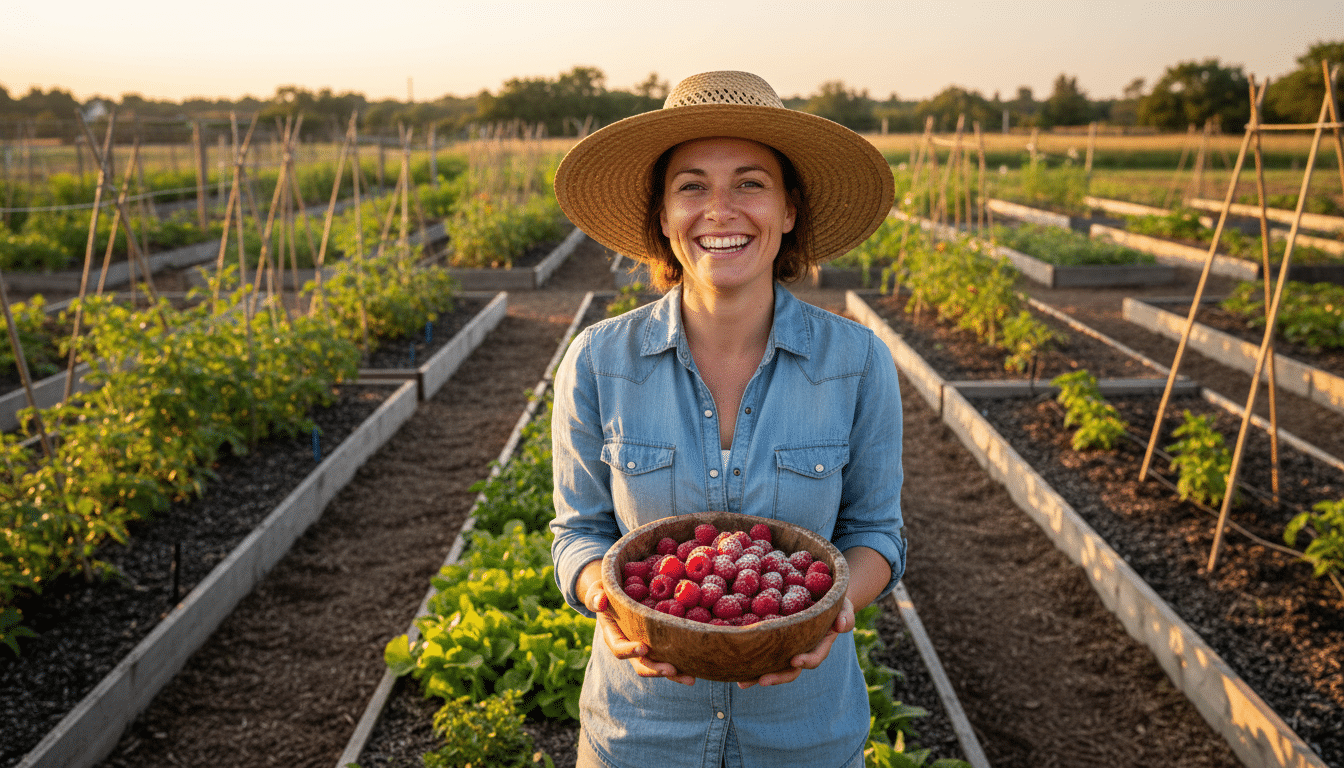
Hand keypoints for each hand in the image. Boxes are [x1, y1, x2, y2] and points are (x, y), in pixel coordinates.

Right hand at [583, 578, 695, 685]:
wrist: (617, 597)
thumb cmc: (607, 592)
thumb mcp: (598, 591)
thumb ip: (596, 596)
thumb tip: (601, 602)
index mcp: (613, 636)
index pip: (619, 648)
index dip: (630, 650)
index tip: (643, 647)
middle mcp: (630, 648)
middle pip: (641, 664)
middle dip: (655, 669)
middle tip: (671, 669)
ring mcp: (646, 650)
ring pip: (658, 666)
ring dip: (674, 674)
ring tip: (691, 678)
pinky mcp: (659, 647)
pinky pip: (670, 658)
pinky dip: (683, 665)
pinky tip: (697, 669)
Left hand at [737, 597, 854, 688]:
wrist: (817, 591)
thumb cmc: (832, 598)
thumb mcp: (842, 603)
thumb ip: (846, 613)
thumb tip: (842, 625)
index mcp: (819, 644)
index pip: (814, 657)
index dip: (806, 660)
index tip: (795, 659)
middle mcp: (802, 649)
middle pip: (790, 669)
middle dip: (777, 676)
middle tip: (762, 680)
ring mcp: (786, 647)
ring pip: (773, 664)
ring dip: (757, 675)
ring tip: (741, 681)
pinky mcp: (772, 640)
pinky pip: (761, 651)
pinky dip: (748, 658)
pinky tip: (732, 664)